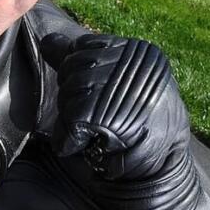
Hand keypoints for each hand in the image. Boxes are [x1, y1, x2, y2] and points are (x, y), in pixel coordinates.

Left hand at [41, 33, 199, 209]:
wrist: (163, 168)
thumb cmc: (137, 120)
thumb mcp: (114, 82)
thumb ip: (79, 60)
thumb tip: (47, 42)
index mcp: (138, 53)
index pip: (83, 47)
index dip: (77, 71)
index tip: (94, 93)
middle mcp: (135, 68)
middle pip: (72, 71)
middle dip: (72, 97)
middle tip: (96, 118)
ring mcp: (125, 94)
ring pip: (69, 97)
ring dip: (72, 120)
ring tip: (97, 132)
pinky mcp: (110, 123)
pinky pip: (68, 126)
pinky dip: (68, 141)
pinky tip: (86, 146)